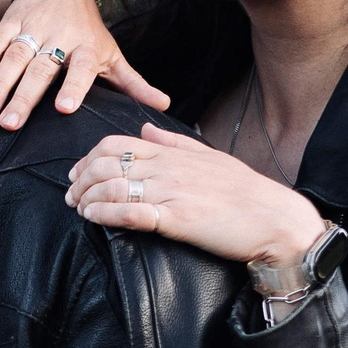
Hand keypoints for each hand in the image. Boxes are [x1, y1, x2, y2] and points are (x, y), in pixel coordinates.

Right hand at [0, 0, 169, 128]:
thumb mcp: (112, 53)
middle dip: (25, 95)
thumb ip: (133, 83)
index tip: (64, 108)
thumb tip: (163, 105)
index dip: (74, 86)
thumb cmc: (89, 30)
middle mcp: (60, 36)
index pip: (82, 68)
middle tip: (11, 123)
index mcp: (87, 47)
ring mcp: (34, 27)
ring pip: (15, 55)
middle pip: (42, 68)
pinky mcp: (13, 20)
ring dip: (0, 82)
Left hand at [64, 123, 323, 266]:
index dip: (89, 157)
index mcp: (174, 154)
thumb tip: (146, 127)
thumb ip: (174, 142)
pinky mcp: (178, 219)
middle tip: (71, 196)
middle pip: (108, 164)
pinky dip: (106, 213)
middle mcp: (169, 169)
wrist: (276, 219)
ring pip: (114, 186)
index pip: (118, 144)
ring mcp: (172, 193)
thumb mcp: (210, 158)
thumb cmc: (246, 192)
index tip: (77, 174)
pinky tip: (93, 218)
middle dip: (81, 179)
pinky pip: (131, 212)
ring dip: (88, 198)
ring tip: (79, 210)